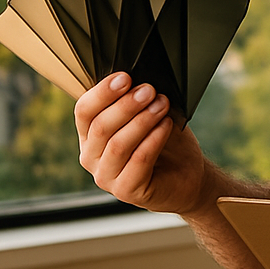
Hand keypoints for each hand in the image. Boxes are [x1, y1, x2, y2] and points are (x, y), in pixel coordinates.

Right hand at [74, 72, 208, 214]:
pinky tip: (166, 126)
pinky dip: (153, 140)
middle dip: (127, 105)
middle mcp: (91, 157)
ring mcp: (106, 177)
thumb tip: (136, 78)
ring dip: (142, 120)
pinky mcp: (126, 191)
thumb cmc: (163, 140)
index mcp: (89, 135)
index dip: (102, 92)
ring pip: (118, 144)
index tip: (125, 77)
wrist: (185, 174)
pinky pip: (138, 161)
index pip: (84, 111)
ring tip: (162, 105)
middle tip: (149, 90)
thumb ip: (135, 100)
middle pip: (101, 127)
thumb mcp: (145, 114)